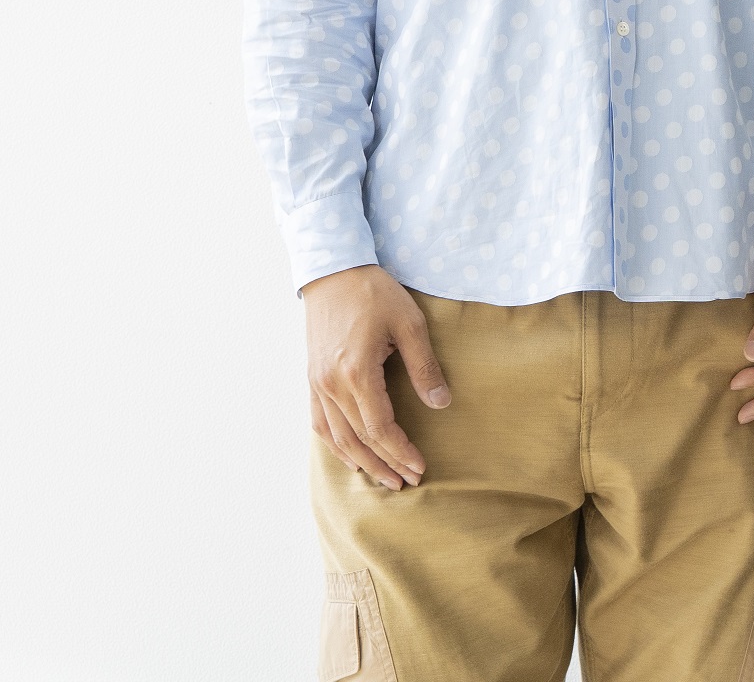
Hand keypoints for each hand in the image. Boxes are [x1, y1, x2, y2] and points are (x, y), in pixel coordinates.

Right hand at [304, 264, 447, 491]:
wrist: (334, 271)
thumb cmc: (375, 293)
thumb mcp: (410, 323)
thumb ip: (424, 366)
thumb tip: (441, 403)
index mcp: (356, 373)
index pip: (380, 427)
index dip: (401, 451)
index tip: (420, 467)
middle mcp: (331, 384)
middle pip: (358, 439)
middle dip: (384, 464)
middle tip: (407, 482)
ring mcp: (317, 383)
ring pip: (336, 437)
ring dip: (361, 461)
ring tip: (384, 478)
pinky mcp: (312, 378)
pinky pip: (320, 423)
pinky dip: (335, 445)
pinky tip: (351, 456)